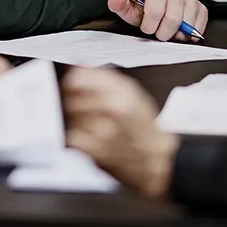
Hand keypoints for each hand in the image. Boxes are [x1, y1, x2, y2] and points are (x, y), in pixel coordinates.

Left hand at [63, 67, 178, 199]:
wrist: (155, 160)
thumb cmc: (144, 127)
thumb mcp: (132, 93)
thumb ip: (104, 77)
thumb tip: (79, 66)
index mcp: (121, 91)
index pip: (79, 78)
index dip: (73, 80)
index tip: (72, 85)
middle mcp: (112, 108)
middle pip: (71, 97)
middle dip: (74, 100)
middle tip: (84, 107)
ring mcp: (103, 130)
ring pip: (71, 117)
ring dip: (77, 120)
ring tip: (92, 124)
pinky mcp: (96, 150)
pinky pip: (73, 137)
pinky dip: (77, 138)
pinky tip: (89, 138)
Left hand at [108, 0, 208, 41]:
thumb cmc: (147, 5)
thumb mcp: (132, 6)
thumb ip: (121, 5)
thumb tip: (113, 1)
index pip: (155, 12)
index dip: (149, 26)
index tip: (146, 26)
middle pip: (173, 21)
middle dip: (163, 33)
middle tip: (158, 32)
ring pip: (187, 26)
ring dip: (176, 35)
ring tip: (168, 30)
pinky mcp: (201, 8)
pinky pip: (198, 28)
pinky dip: (189, 35)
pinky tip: (180, 30)